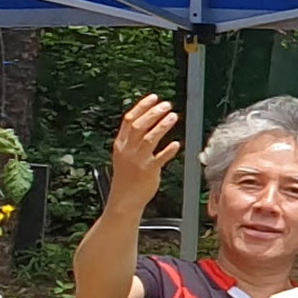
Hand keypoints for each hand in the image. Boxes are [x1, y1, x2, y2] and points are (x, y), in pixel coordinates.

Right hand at [104, 95, 180, 213]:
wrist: (124, 199)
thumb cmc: (127, 177)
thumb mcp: (124, 154)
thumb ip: (132, 139)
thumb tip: (145, 121)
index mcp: (120, 144)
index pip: (129, 120)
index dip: (142, 107)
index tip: (154, 98)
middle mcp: (127, 150)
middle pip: (138, 126)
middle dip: (153, 113)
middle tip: (166, 105)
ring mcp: (137, 160)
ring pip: (148, 138)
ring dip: (161, 126)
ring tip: (173, 116)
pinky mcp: (147, 171)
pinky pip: (159, 158)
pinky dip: (168, 150)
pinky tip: (177, 144)